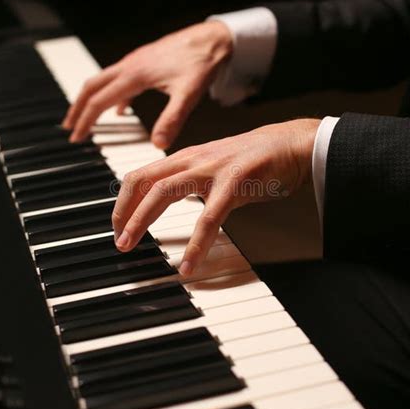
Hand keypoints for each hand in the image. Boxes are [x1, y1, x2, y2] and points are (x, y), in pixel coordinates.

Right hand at [62, 20, 232, 146]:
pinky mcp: (145, 60)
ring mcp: (136, 61)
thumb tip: (157, 144)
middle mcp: (130, 65)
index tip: (77, 138)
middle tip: (70, 128)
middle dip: (78, 108)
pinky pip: (119, 78)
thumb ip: (172, 119)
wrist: (213, 37)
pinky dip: (112, 94)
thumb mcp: (189, 94)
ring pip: (103, 80)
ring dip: (91, 99)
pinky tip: (121, 109)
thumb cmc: (202, 61)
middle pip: (92, 86)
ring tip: (85, 117)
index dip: (86, 121)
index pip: (99, 101)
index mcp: (135, 74)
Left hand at [112, 118, 319, 275]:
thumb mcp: (213, 165)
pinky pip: (209, 217)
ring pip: (163, 192)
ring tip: (130, 245)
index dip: (123, 201)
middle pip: (143, 181)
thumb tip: (165, 199)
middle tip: (117, 241)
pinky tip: (189, 265)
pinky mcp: (234, 183)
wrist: (292, 143)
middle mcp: (193, 160)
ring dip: (140, 221)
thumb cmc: (255, 158)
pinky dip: (196, 244)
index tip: (117, 225)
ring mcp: (212, 169)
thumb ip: (189, 179)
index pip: (141, 175)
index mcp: (186, 158)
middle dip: (122, 212)